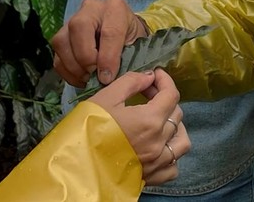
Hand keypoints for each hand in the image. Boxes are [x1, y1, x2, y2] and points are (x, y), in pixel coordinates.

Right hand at [52, 0, 147, 86]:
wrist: (123, 33)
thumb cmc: (133, 40)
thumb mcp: (139, 46)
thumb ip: (132, 60)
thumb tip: (122, 80)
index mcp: (115, 8)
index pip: (109, 31)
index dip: (107, 58)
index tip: (107, 78)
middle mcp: (91, 8)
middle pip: (79, 27)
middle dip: (86, 57)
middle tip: (95, 76)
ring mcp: (72, 19)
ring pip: (62, 41)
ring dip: (73, 67)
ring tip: (88, 80)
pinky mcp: (62, 35)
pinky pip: (56, 55)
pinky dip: (66, 72)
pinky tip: (81, 80)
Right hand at [89, 69, 191, 185]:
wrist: (72, 165)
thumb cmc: (86, 128)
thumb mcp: (105, 98)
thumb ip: (131, 82)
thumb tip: (149, 77)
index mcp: (150, 120)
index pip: (171, 95)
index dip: (165, 80)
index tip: (156, 75)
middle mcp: (158, 142)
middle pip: (176, 115)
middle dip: (165, 99)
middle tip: (147, 94)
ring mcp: (157, 163)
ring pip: (182, 142)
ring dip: (175, 127)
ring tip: (159, 121)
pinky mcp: (151, 178)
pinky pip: (173, 167)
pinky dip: (171, 156)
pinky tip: (157, 148)